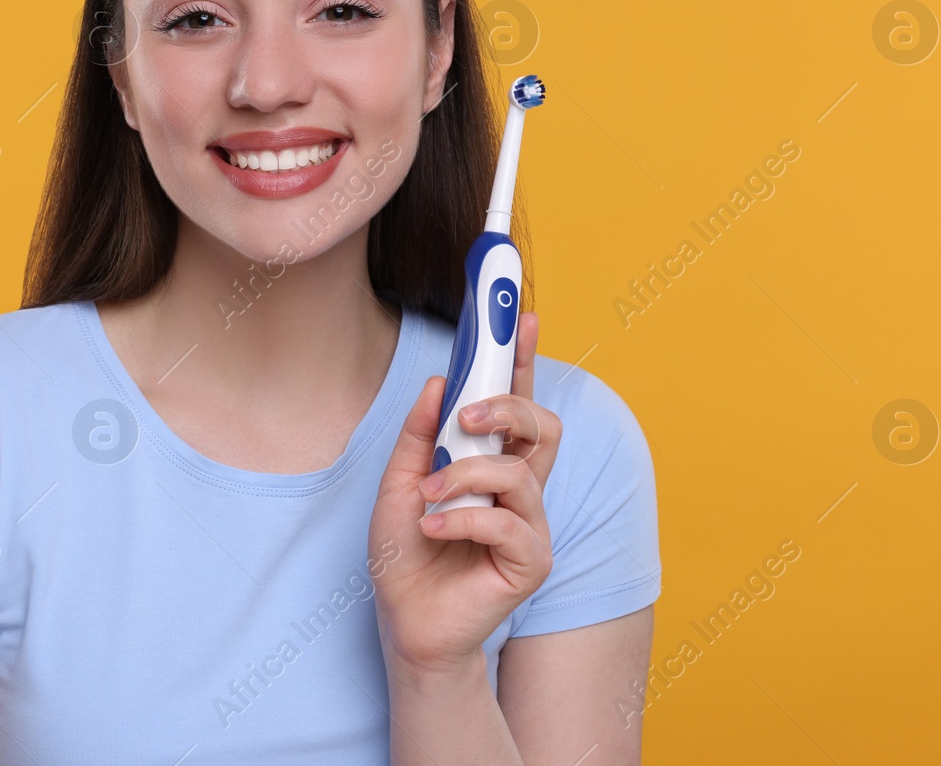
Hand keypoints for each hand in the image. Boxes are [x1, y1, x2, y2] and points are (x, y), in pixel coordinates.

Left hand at [366, 311, 563, 676]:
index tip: (523, 317)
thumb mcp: (399, 482)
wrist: (404, 622)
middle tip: (466, 415)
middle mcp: (521, 488)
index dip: (524, 359)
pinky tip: (434, 531)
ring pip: (519, 472)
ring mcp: (531, 524)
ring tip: (428, 498)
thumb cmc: (406, 554)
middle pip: (541, 424)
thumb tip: (437, 383)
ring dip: (464, 477)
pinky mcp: (532, 560)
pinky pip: (507, 521)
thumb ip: (421, 435)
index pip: (518, 402)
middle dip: (507, 407)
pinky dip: (462, 519)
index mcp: (493, 463)